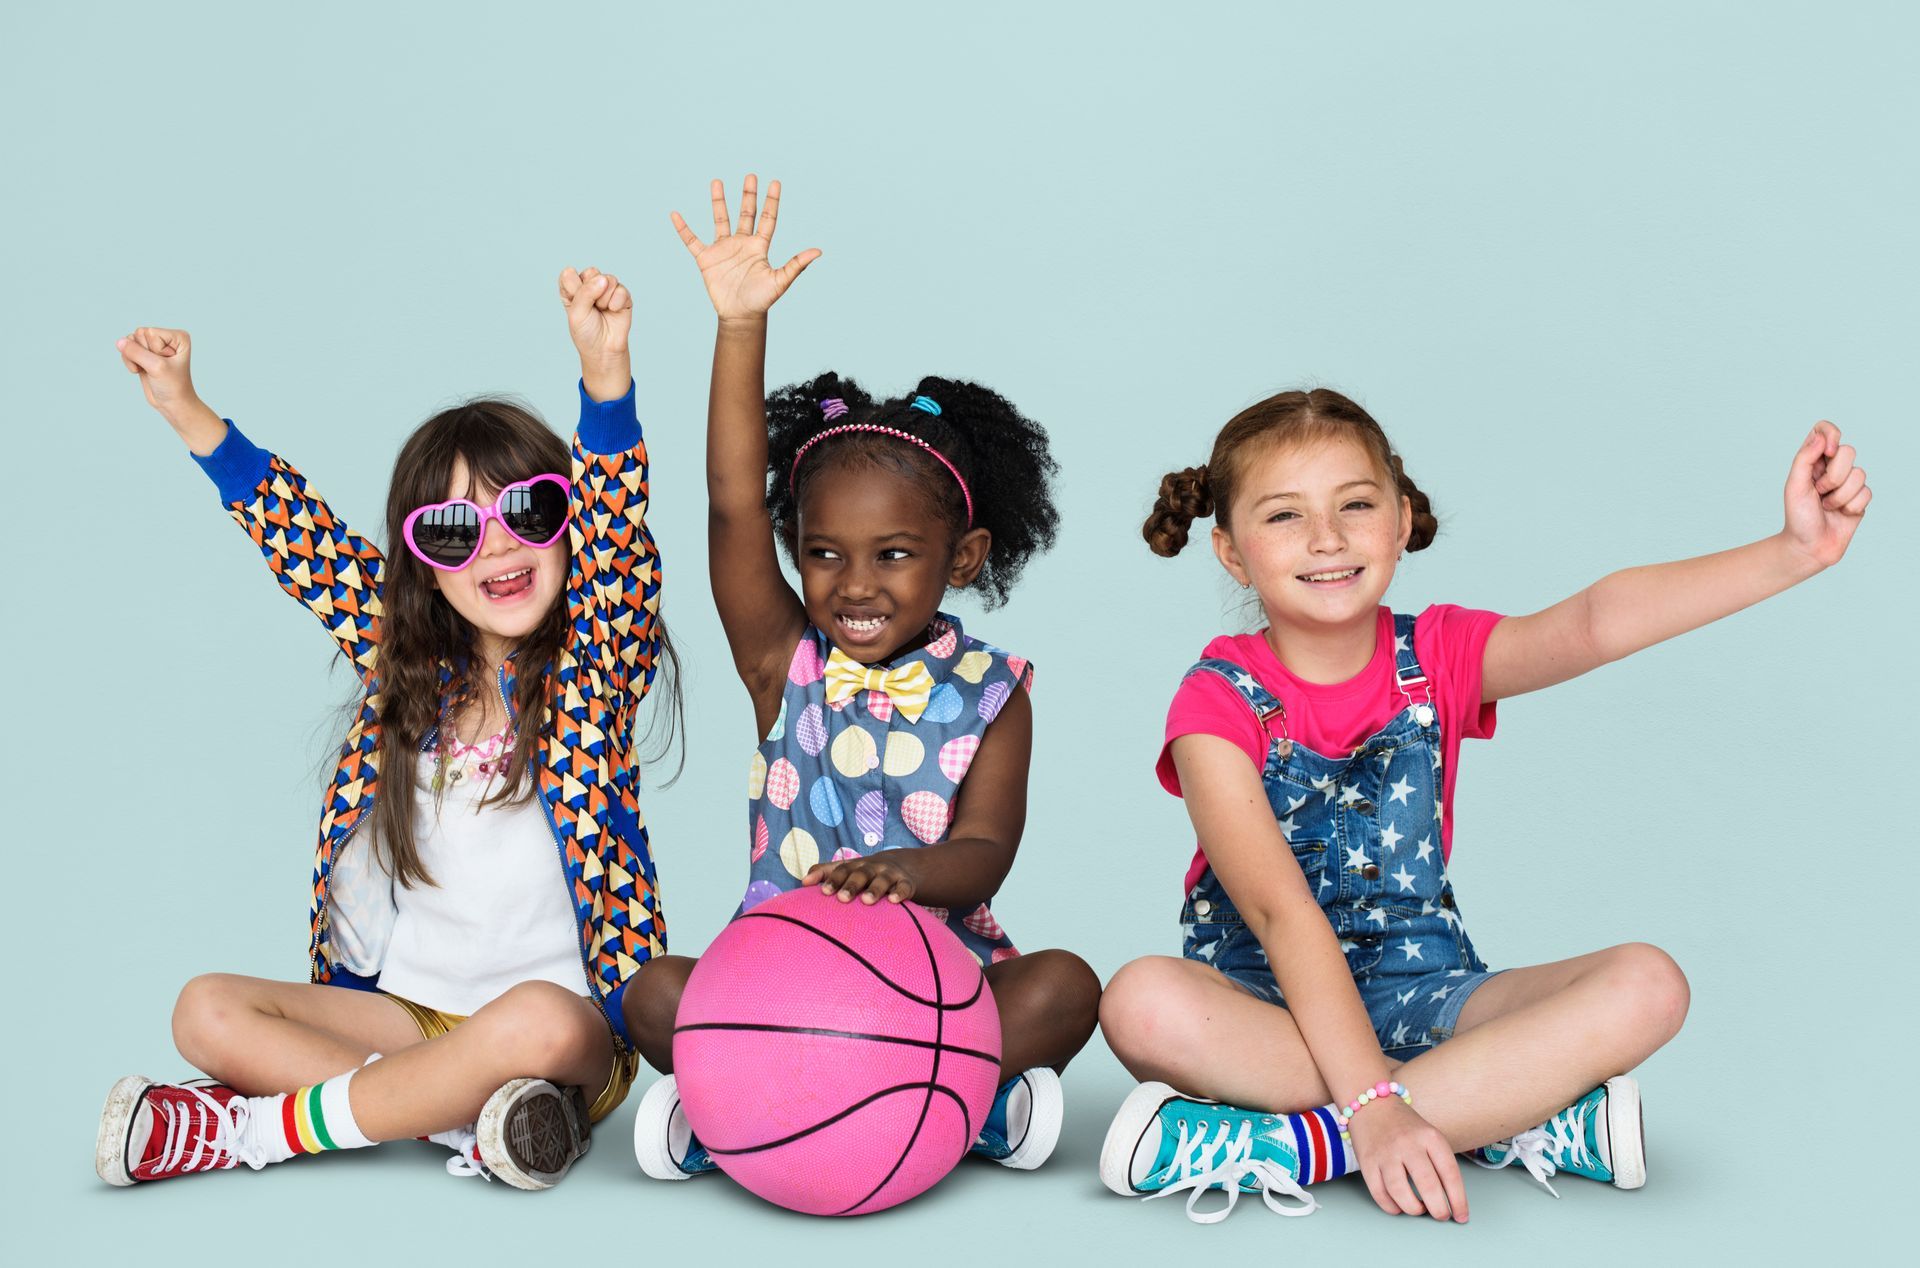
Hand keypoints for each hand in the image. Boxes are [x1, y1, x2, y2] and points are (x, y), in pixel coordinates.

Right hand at [116, 327, 198, 417]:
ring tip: (149, 369)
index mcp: (177, 336)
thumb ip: (136, 352)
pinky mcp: (143, 353)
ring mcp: (154, 344)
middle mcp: (167, 337)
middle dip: (143, 354)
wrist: (172, 404)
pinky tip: (141, 370)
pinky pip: (125, 348)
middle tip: (156, 368)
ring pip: (130, 340)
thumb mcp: (156, 367)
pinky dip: (129, 361)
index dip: (153, 351)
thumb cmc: (172, 386)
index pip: (150, 332)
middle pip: (139, 334)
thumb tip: (119, 342)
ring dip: (134, 358)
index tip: (166, 364)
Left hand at [558, 267, 631, 401]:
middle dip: (592, 292)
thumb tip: (604, 279)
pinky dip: (617, 301)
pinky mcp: (623, 296)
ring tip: (603, 310)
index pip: (569, 274)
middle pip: (591, 272)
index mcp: (573, 288)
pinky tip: (614, 310)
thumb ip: (585, 292)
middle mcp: (590, 286)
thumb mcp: (577, 313)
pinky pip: (621, 289)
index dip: (574, 289)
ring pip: (608, 279)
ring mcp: (607, 290)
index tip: (576, 306)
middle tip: (592, 308)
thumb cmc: (586, 333)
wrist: (604, 350)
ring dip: (605, 298)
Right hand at [670, 175, 819, 322]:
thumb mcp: (781, 281)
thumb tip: (818, 251)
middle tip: (750, 175)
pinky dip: (683, 228)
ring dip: (718, 202)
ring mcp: (723, 249)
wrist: (740, 316)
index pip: (767, 218)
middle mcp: (742, 244)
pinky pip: (692, 240)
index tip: (775, 182)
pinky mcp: (706, 259)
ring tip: (717, 182)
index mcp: (759, 247)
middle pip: (745, 213)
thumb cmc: (762, 300)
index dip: (771, 201)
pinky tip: (675, 215)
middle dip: (748, 195)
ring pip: (720, 220)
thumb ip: (797, 264)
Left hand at [802, 851, 917, 904]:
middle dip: (851, 885)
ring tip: (866, 900)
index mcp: (855, 866)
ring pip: (882, 880)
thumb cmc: (865, 873)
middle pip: (860, 874)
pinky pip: (904, 887)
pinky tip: (894, 901)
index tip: (823, 892)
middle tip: (841, 899)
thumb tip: (802, 882)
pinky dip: (900, 893)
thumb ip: (824, 873)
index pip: (841, 869)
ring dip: (874, 889)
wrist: (902, 866)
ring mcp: (889, 874)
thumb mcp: (848, 869)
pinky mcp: (905, 883)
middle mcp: (871, 868)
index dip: (832, 879)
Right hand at [1346, 1097, 1467, 1222]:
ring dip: (1414, 1209)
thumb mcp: (1430, 1136)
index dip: (1458, 1200)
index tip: (1461, 1216)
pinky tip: (1398, 1206)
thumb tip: (1450, 1201)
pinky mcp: (1367, 1162)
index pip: (1450, 1174)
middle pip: (1428, 1185)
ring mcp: (1386, 1153)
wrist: (1372, 1104)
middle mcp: (1408, 1144)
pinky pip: (1379, 1193)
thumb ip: (1440, 1164)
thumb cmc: (1406, 1127)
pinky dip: (1391, 1207)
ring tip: (1418, 1209)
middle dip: (1438, 1210)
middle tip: (1441, 1216)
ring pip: (1401, 1193)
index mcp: (1430, 1137)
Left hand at [1780, 421, 1870, 570]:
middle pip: (1848, 451)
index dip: (1831, 435)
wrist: (1809, 546)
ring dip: (1839, 496)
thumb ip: (1805, 458)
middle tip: (1819, 491)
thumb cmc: (1798, 516)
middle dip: (1833, 476)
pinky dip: (1850, 506)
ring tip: (1827, 506)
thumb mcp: (1794, 486)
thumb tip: (1820, 437)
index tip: (1827, 452)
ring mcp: (1848, 482)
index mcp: (1812, 460)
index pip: (1824, 430)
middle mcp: (1831, 467)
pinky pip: (1866, 493)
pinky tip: (1840, 514)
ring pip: (1859, 474)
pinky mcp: (1860, 498)